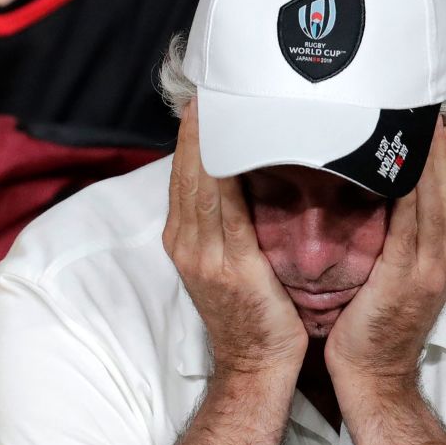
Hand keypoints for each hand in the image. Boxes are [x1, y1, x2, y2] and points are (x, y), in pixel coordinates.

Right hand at [163, 103, 306, 377]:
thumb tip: (257, 177)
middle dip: (200, 121)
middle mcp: (185, 239)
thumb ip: (237, 223)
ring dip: (213, 133)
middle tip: (217, 76)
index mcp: (185, 236)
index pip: (187, 169)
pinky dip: (230, 165)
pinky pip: (225, 201)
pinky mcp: (225, 263)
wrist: (258, 369)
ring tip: (227, 93)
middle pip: (188, 165)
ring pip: (202, 176)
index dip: (196, 129)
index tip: (212, 90)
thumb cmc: (260, 316)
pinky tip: (246, 138)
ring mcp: (201, 252)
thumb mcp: (238, 262)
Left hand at [326, 121, 445, 391]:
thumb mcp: (391, 268)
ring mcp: (434, 263)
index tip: (425, 104)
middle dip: (438, 136)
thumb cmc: (370, 322)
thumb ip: (396, 230)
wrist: (371, 376)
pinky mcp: (410, 274)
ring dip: (428, 150)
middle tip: (418, 91)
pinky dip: (413, 184)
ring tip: (414, 109)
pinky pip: (414, 218)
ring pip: (438, 192)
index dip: (443, 143)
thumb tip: (380, 186)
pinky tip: (403, 156)